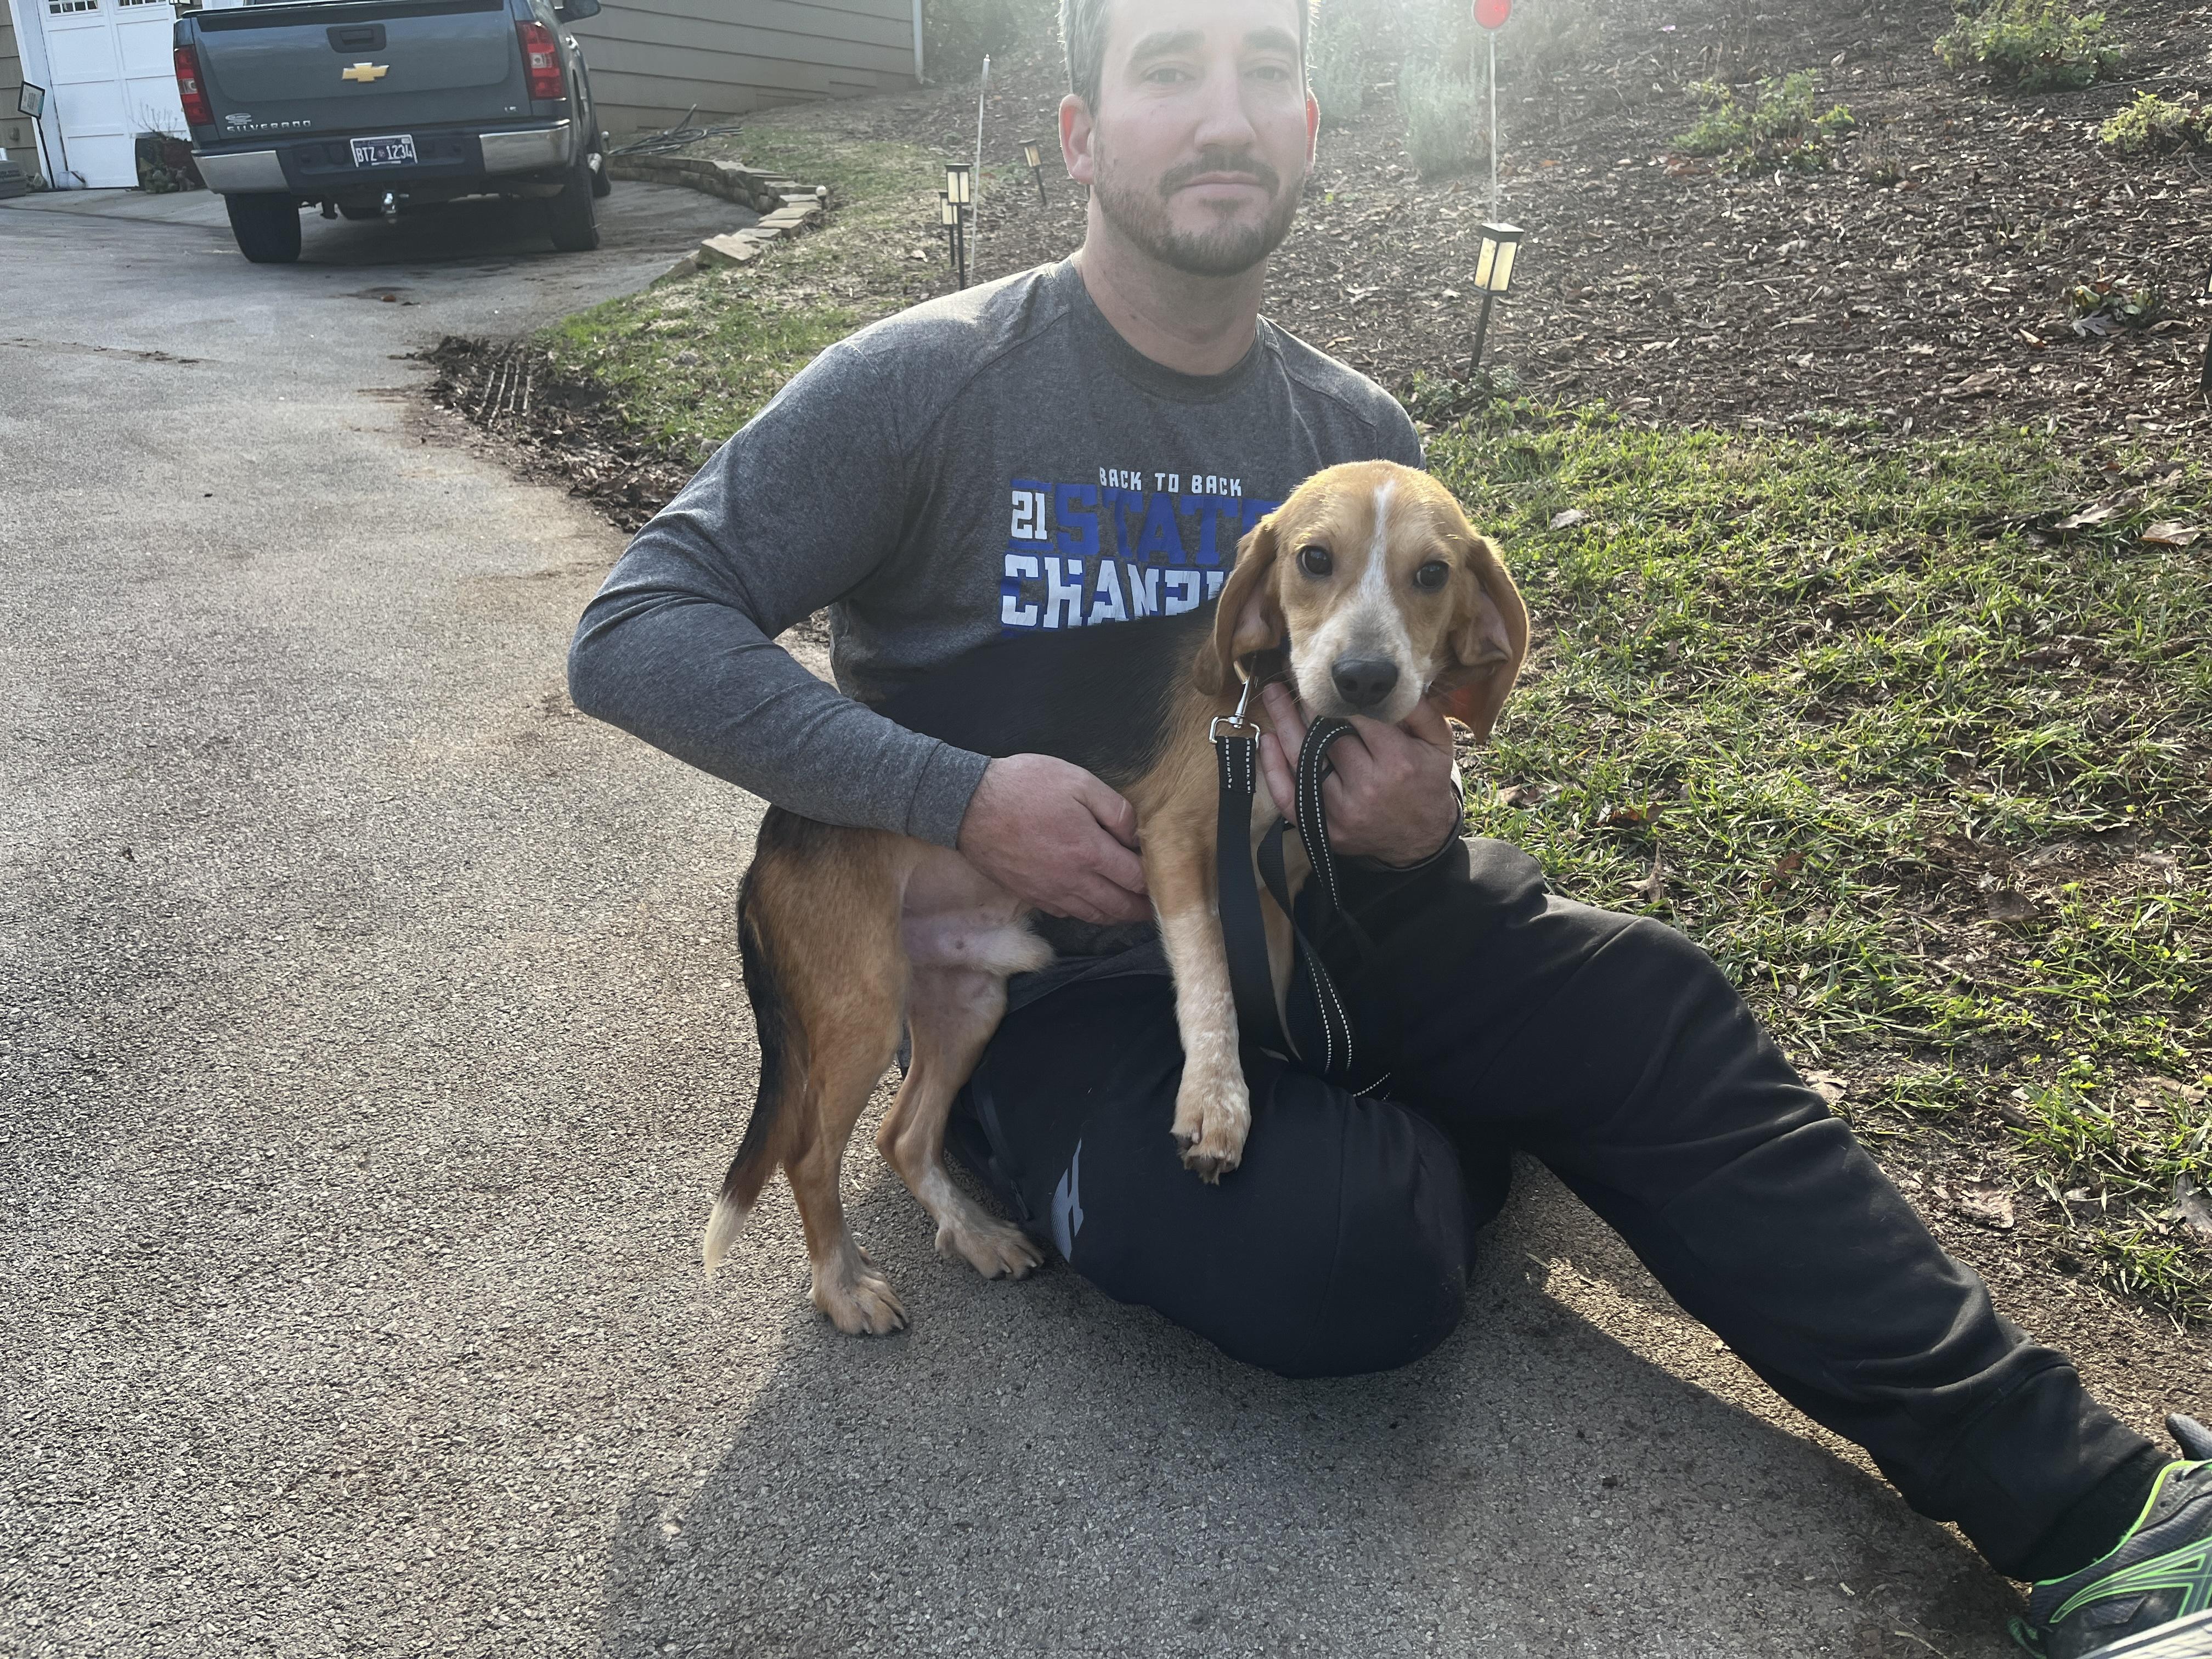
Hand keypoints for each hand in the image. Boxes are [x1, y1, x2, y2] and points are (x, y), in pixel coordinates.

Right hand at [956, 754, 1150, 924]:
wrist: (967, 805)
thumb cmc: (1023, 787)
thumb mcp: (1078, 782)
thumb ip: (1115, 809)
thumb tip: (1138, 834)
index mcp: (1090, 852)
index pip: (1136, 879)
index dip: (1153, 883)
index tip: (1162, 879)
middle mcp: (1073, 881)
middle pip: (1118, 906)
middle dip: (1141, 909)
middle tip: (1155, 907)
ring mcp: (1050, 892)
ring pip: (1094, 915)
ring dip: (1117, 916)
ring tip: (1130, 911)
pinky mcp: (1030, 895)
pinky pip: (1067, 913)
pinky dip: (1086, 913)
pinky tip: (1091, 905)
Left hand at [1258, 682, 1460, 866]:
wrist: (1421, 839)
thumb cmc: (1427, 782)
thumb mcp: (1438, 743)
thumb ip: (1419, 710)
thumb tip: (1392, 682)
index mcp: (1396, 760)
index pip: (1357, 718)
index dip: (1337, 696)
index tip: (1324, 677)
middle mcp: (1367, 786)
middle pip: (1324, 736)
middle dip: (1307, 704)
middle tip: (1293, 678)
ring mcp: (1342, 811)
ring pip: (1302, 760)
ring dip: (1283, 724)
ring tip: (1273, 696)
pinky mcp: (1325, 829)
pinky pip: (1289, 797)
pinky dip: (1273, 769)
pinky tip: (1266, 741)